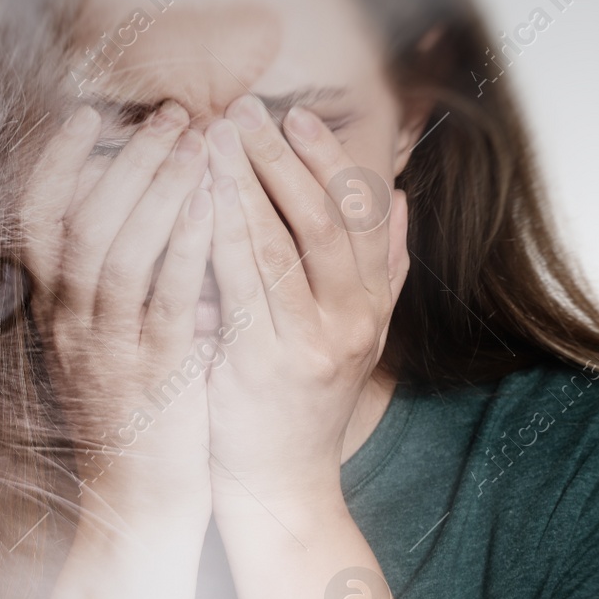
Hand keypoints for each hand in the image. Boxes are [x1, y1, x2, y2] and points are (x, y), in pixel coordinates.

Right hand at [22, 100, 215, 527]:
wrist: (140, 500)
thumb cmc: (132, 408)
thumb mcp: (103, 338)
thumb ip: (110, 277)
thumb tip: (135, 201)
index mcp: (53, 308)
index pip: (36, 218)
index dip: (56, 162)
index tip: (88, 115)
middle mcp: (70, 323)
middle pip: (84, 219)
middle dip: (130, 158)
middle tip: (176, 114)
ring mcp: (108, 349)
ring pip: (120, 250)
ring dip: (160, 188)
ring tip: (200, 142)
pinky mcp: (155, 374)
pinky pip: (167, 298)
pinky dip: (187, 246)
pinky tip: (215, 206)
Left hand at [202, 95, 407, 518]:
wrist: (283, 488)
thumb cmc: (303, 405)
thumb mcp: (358, 337)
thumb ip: (381, 269)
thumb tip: (403, 198)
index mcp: (372, 305)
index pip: (359, 213)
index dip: (328, 158)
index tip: (295, 116)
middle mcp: (353, 318)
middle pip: (322, 216)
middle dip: (282, 156)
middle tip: (245, 110)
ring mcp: (313, 341)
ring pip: (281, 241)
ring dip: (246, 181)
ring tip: (215, 137)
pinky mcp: (265, 362)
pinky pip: (241, 282)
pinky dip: (220, 232)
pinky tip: (196, 198)